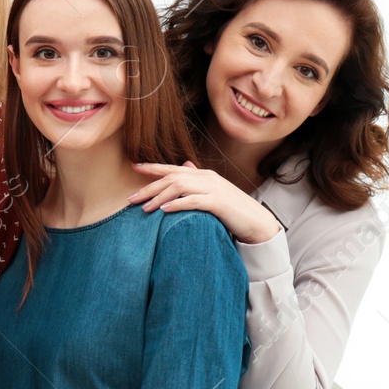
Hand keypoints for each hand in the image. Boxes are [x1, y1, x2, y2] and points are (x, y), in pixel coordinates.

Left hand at [129, 161, 281, 244]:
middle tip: (131, 198)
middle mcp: (207, 178)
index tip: (134, 166)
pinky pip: (194, 201)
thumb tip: (185, 167)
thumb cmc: (233, 210)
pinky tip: (165, 210)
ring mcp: (214, 189)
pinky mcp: (219, 203)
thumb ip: (198, 181)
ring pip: (180, 187)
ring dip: (159, 197)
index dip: (153, 167)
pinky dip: (178, 204)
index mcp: (204, 174)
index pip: (174, 168)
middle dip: (149, 186)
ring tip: (145, 208)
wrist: (257, 222)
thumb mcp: (213, 193)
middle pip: (172, 177)